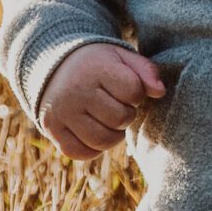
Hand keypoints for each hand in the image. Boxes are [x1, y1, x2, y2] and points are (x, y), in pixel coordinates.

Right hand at [37, 42, 166, 159]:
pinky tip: (95, 132)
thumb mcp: (122, 57)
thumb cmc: (98, 65)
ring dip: (114, 135)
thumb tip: (160, 92)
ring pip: (102, 140)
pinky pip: (79, 153)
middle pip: (119, 118)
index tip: (126, 89)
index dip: (136, 94)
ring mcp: (61, 112)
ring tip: (109, 121)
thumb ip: (146, 71)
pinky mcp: (51, 129)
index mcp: (96, 68)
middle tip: (118, 106)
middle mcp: (76, 91)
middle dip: (127, 115)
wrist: (55, 67)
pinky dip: (93, 149)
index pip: (133, 91)